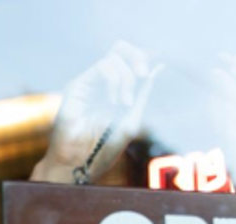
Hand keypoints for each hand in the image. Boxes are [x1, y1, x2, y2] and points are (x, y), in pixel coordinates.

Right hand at [34, 42, 161, 182]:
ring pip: (114, 57)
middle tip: (143, 74)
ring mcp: (88, 83)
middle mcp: (100, 83)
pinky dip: (115, 81)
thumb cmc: (103, 149)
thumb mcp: (132, 120)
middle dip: (137, 57)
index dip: (143, 57)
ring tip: (123, 104)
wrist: (80, 163)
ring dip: (126, 79)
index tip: (157, 64)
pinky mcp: (78, 84)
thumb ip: (142, 94)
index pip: (129, 61)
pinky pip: (104, 66)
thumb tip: (158, 67)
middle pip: (120, 49)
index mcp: (114, 91)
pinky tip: (114, 102)